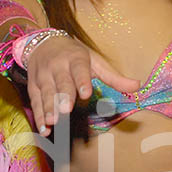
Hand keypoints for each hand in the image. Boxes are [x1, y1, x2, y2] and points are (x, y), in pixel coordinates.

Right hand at [23, 36, 139, 134]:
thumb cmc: (74, 55)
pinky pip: (36, 102)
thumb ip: (114, 77)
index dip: (82, 81)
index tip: (86, 93)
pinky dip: (39, 115)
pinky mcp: (33, 86)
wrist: (42, 43)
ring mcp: (44, 76)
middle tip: (66, 109)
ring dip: (49, 108)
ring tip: (53, 121)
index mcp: (76, 59)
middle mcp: (58, 67)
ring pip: (46, 94)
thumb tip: (138, 86)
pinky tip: (44, 128)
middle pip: (61, 83)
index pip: (79, 69)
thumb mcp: (95, 61)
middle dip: (63, 96)